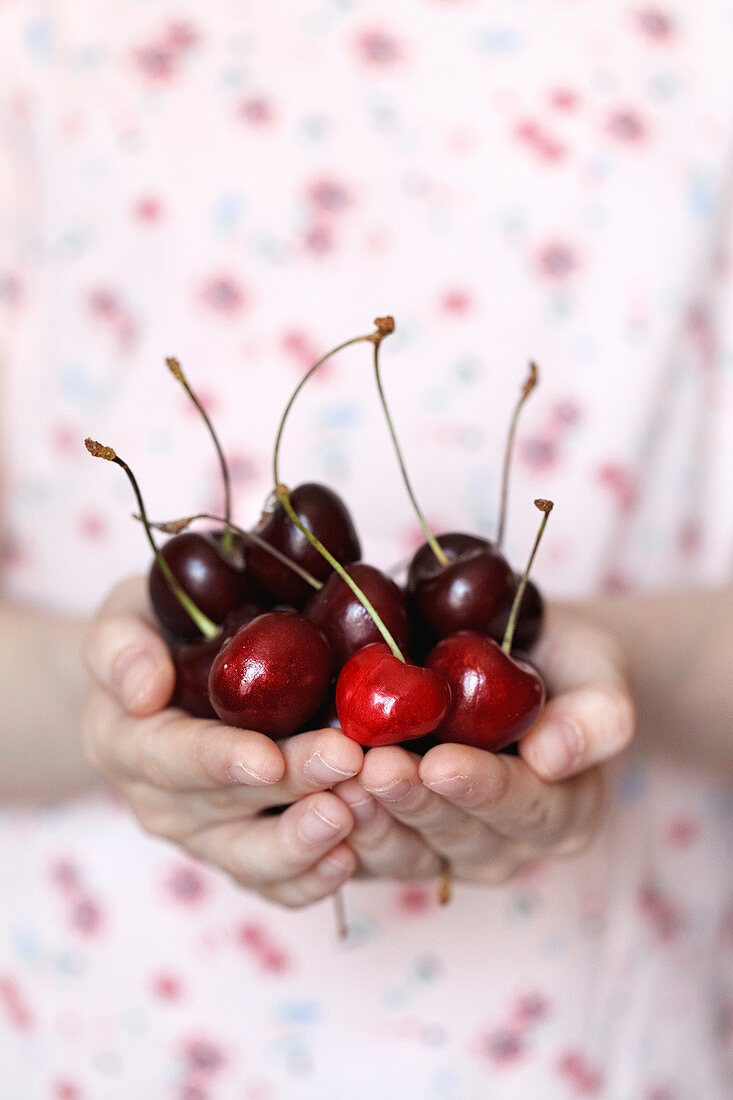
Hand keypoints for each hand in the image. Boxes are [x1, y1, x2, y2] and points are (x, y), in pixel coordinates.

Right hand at [82, 577, 363, 907]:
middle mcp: (160, 800)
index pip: (172, 757)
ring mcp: (202, 836)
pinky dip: (311, 879)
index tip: (267, 758)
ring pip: (251, 857)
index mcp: (126, 741)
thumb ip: (122, 647)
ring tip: (355, 811)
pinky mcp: (240, 854)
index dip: (220, 760)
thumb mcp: (125, 618)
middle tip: (348, 761)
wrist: (162, 680)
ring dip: (305, 841)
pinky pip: (273, 884)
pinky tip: (350, 858)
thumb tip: (143, 688)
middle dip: (291, 785)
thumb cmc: (154, 633)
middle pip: (228, 804)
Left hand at [334, 605, 634, 884]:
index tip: (442, 762)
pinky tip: (308, 790)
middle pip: (455, 835)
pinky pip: (362, 848)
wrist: (509, 657)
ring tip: (335, 776)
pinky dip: (335, 824)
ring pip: (404, 851)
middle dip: (412, 802)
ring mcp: (444, 850)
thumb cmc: (561, 660)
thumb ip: (598, 714)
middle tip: (373, 765)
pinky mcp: (393, 840)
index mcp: (563, 814)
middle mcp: (503, 846)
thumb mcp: (598, 670)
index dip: (481, 789)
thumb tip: (553, 756)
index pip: (523, 809)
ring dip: (367, 818)